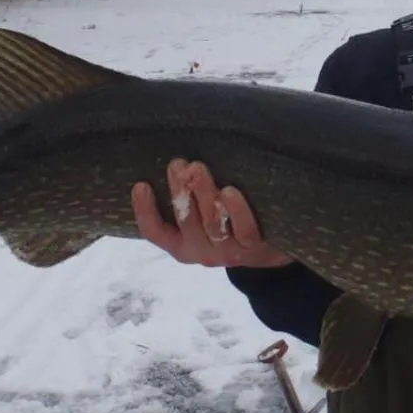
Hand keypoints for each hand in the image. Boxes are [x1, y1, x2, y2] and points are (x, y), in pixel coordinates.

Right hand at [132, 158, 293, 268]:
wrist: (271, 249)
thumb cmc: (227, 222)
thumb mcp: (201, 214)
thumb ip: (186, 195)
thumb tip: (174, 160)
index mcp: (181, 245)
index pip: (155, 232)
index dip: (144, 212)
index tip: (140, 184)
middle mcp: (201, 252)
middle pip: (185, 222)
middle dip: (179, 191)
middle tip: (177, 164)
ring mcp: (228, 253)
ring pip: (212, 225)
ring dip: (204, 194)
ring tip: (198, 168)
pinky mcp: (253, 248)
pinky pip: (243, 229)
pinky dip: (236, 210)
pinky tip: (230, 191)